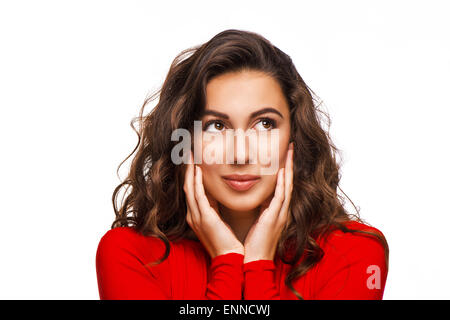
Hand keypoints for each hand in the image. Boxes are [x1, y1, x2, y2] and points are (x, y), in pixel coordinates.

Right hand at [183, 150, 243, 258]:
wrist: (230, 259)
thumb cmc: (228, 242)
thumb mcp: (219, 221)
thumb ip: (215, 208)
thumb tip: (217, 194)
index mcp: (196, 216)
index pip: (191, 190)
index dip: (191, 174)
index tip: (193, 160)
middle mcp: (192, 215)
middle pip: (187, 186)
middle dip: (187, 168)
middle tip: (188, 152)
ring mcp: (196, 217)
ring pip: (189, 188)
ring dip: (189, 171)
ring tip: (190, 155)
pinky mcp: (204, 218)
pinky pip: (198, 196)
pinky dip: (196, 182)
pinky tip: (197, 170)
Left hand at [243, 142, 293, 263]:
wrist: (253, 261)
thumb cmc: (252, 244)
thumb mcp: (256, 222)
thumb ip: (258, 209)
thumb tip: (253, 197)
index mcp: (275, 211)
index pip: (281, 185)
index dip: (283, 169)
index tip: (282, 155)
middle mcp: (280, 210)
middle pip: (287, 182)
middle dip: (289, 163)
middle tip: (290, 147)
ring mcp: (280, 213)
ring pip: (287, 185)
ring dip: (289, 168)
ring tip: (290, 152)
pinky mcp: (275, 217)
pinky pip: (281, 196)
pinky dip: (283, 183)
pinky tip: (283, 170)